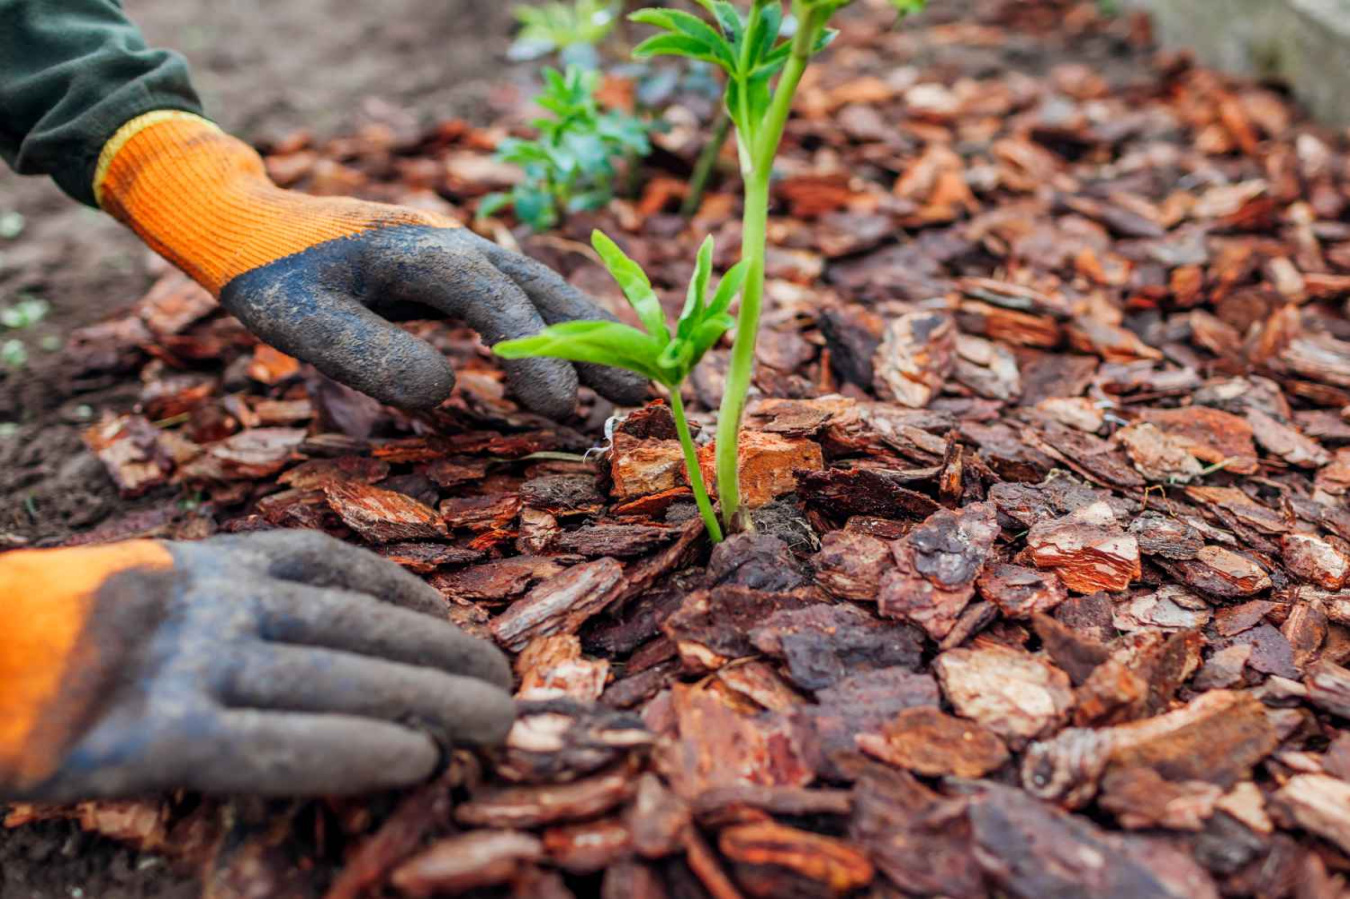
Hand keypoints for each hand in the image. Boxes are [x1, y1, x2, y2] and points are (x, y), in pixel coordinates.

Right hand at [0, 531, 513, 800]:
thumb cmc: (40, 641)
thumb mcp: (141, 597)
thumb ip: (223, 607)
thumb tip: (330, 643)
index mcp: (204, 564)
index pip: (335, 570)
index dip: (409, 598)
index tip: (461, 623)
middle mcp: (207, 603)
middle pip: (354, 627)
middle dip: (440, 654)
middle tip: (506, 684)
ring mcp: (181, 664)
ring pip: (335, 678)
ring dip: (427, 699)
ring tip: (494, 722)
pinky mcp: (149, 737)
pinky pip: (270, 743)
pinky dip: (349, 750)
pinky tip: (413, 760)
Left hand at [95, 112, 647, 414]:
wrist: (250, 227)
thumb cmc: (270, 276)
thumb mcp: (300, 321)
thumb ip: (367, 355)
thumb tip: (447, 392)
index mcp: (417, 249)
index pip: (492, 295)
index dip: (532, 348)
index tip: (557, 406)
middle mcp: (453, 245)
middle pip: (540, 287)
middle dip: (592, 340)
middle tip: (639, 393)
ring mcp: (460, 256)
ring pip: (540, 293)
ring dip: (587, 337)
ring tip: (631, 388)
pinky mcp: (456, 276)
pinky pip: (520, 303)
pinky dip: (557, 335)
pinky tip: (578, 371)